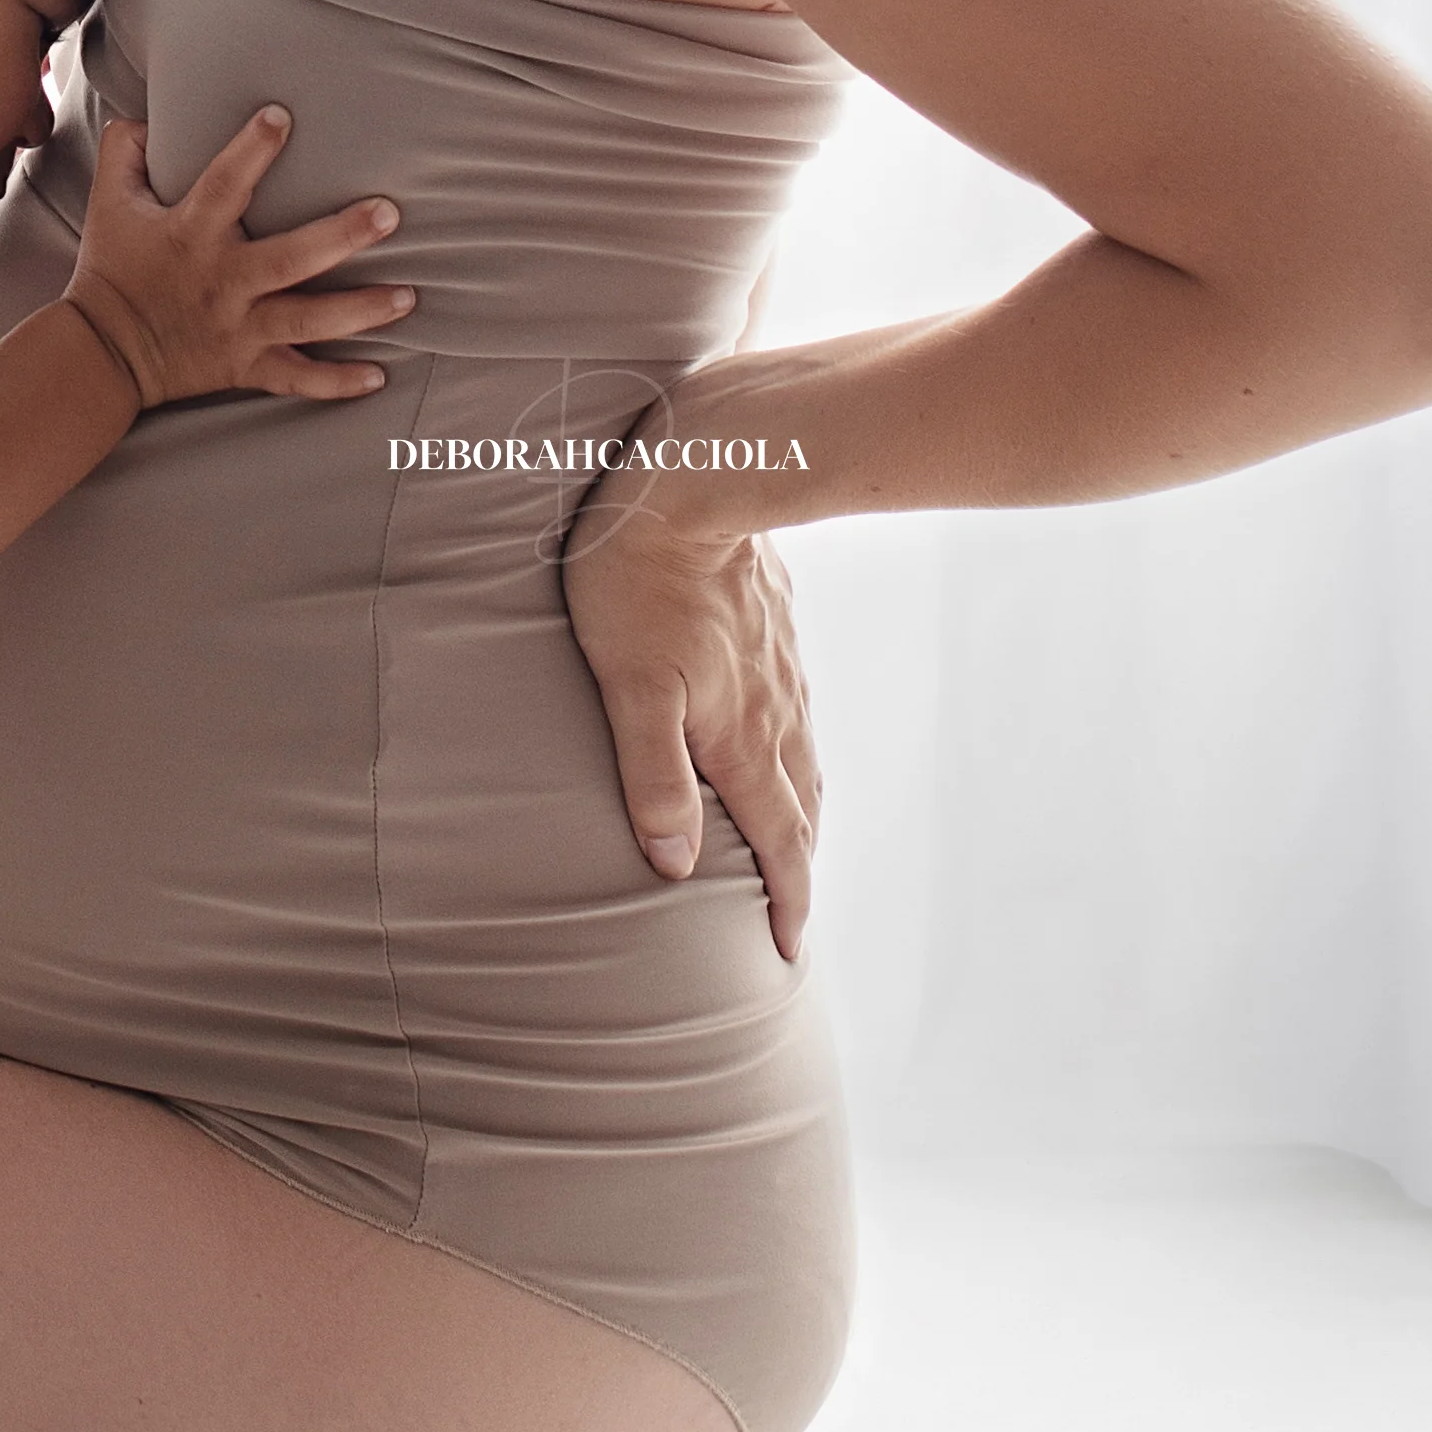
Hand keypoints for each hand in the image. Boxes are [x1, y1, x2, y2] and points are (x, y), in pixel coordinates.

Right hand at [63, 107, 412, 415]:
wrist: (102, 355)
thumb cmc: (111, 269)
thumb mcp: (108, 202)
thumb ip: (125, 150)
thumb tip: (146, 114)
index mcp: (189, 235)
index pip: (222, 185)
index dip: (251, 150)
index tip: (281, 116)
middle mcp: (222, 282)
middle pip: (290, 259)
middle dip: (341, 237)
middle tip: (389, 214)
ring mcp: (238, 329)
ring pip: (307, 321)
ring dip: (361, 311)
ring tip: (408, 297)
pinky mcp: (246, 366)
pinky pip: (297, 379)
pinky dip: (337, 383)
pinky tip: (379, 376)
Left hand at [562, 442, 821, 960]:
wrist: (695, 480)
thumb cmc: (640, 584)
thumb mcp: (631, 686)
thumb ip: (654, 776)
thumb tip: (675, 866)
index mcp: (744, 737)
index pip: (777, 840)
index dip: (784, 901)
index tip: (787, 951)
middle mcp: (777, 712)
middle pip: (799, 808)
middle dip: (797, 867)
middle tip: (791, 913)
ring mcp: (782, 668)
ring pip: (800, 759)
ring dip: (797, 811)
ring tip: (787, 842)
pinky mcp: (774, 628)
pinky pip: (794, 712)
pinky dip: (791, 754)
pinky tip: (775, 741)